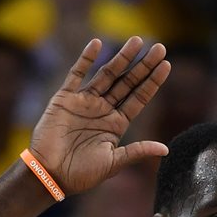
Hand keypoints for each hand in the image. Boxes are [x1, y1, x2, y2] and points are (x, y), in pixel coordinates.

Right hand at [29, 37, 170, 195]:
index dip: (152, 82)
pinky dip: (85, 59)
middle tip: (160, 47)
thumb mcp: (114, 163)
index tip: (166, 66)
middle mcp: (103, 110)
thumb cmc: (81, 174)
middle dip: (143, 66)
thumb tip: (166, 150)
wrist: (50, 175)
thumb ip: (137, 151)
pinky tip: (97, 43)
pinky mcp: (65, 98)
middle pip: (127, 82)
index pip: (139, 98)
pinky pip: (76, 74)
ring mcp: (85, 102)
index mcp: (116, 124)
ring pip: (107, 74)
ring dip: (122, 57)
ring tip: (137, 41)